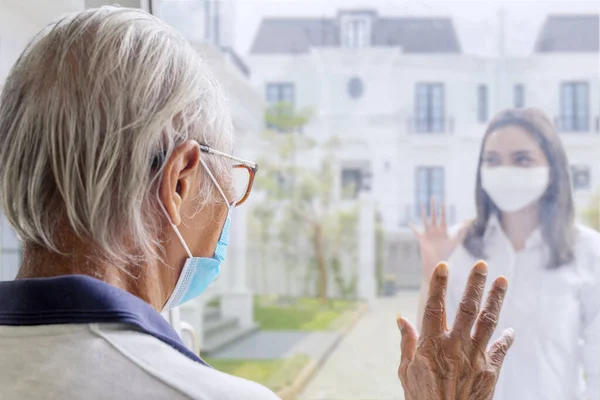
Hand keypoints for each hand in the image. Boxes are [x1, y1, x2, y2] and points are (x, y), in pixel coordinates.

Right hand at [397, 261, 513, 399]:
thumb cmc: (421, 398)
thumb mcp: (406, 371)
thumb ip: (407, 342)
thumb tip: (401, 318)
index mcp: (431, 344)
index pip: (434, 306)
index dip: (438, 284)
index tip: (444, 266)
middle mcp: (455, 346)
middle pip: (466, 307)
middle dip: (475, 284)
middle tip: (481, 265)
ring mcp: (475, 357)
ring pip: (488, 321)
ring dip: (496, 299)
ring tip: (503, 280)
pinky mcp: (490, 371)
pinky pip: (500, 349)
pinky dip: (506, 338)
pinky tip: (510, 329)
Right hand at [410, 198, 467, 280]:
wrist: (437, 261)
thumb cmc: (446, 252)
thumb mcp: (454, 242)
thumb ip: (460, 233)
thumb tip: (466, 224)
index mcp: (442, 230)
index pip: (443, 217)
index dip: (443, 210)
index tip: (443, 202)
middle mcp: (435, 230)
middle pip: (434, 216)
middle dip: (434, 207)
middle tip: (433, 198)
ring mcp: (428, 234)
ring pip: (425, 220)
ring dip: (424, 213)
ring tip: (422, 205)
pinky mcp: (422, 239)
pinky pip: (416, 232)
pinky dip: (413, 228)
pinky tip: (409, 223)